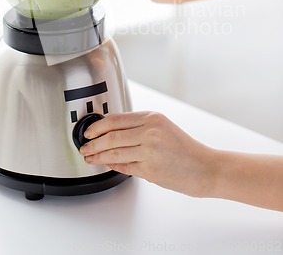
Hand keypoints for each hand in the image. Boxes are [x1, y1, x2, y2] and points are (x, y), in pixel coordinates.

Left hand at [80, 111, 215, 196]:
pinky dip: (111, 165)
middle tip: (84, 146)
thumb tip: (112, 131)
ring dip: (98, 155)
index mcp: (152, 118)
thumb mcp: (163, 127)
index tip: (88, 131)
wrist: (205, 167)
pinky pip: (124, 166)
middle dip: (93, 142)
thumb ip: (140, 127)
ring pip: (114, 151)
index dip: (97, 126)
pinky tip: (105, 164)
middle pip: (111, 135)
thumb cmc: (185, 149)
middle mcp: (150, 132)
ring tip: (89, 157)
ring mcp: (150, 151)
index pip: (116, 119)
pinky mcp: (150, 169)